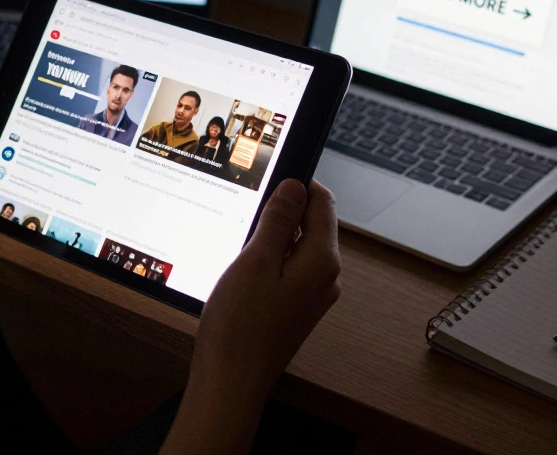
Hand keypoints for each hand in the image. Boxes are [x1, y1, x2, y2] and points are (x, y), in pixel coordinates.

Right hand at [163, 179, 340, 453]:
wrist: (231, 380)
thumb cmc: (240, 324)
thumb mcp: (256, 260)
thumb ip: (279, 220)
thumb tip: (295, 186)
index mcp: (322, 261)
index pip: (323, 203)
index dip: (297, 184)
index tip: (268, 176)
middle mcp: (325, 277)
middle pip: (311, 224)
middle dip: (281, 211)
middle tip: (245, 212)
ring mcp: (311, 296)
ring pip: (296, 248)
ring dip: (270, 238)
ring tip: (239, 245)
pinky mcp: (294, 309)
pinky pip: (287, 270)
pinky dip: (267, 261)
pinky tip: (241, 272)